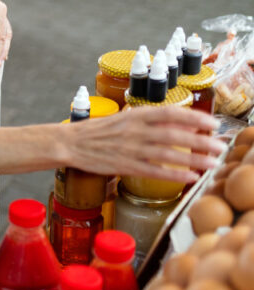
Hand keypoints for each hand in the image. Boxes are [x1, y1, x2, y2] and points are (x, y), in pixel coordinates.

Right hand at [65, 108, 225, 182]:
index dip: (194, 117)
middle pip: (174, 134)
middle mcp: (134, 130)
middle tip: (220, 146)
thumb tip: (179, 123)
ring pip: (168, 154)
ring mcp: (129, 148)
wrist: (69, 143)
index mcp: (135, 115)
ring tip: (212, 163)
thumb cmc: (97, 131)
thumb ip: (149, 121)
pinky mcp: (124, 165)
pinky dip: (174, 174)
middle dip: (200, 140)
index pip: (170, 112)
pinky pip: (154, 171)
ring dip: (193, 159)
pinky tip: (189, 177)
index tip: (212, 124)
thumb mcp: (124, 118)